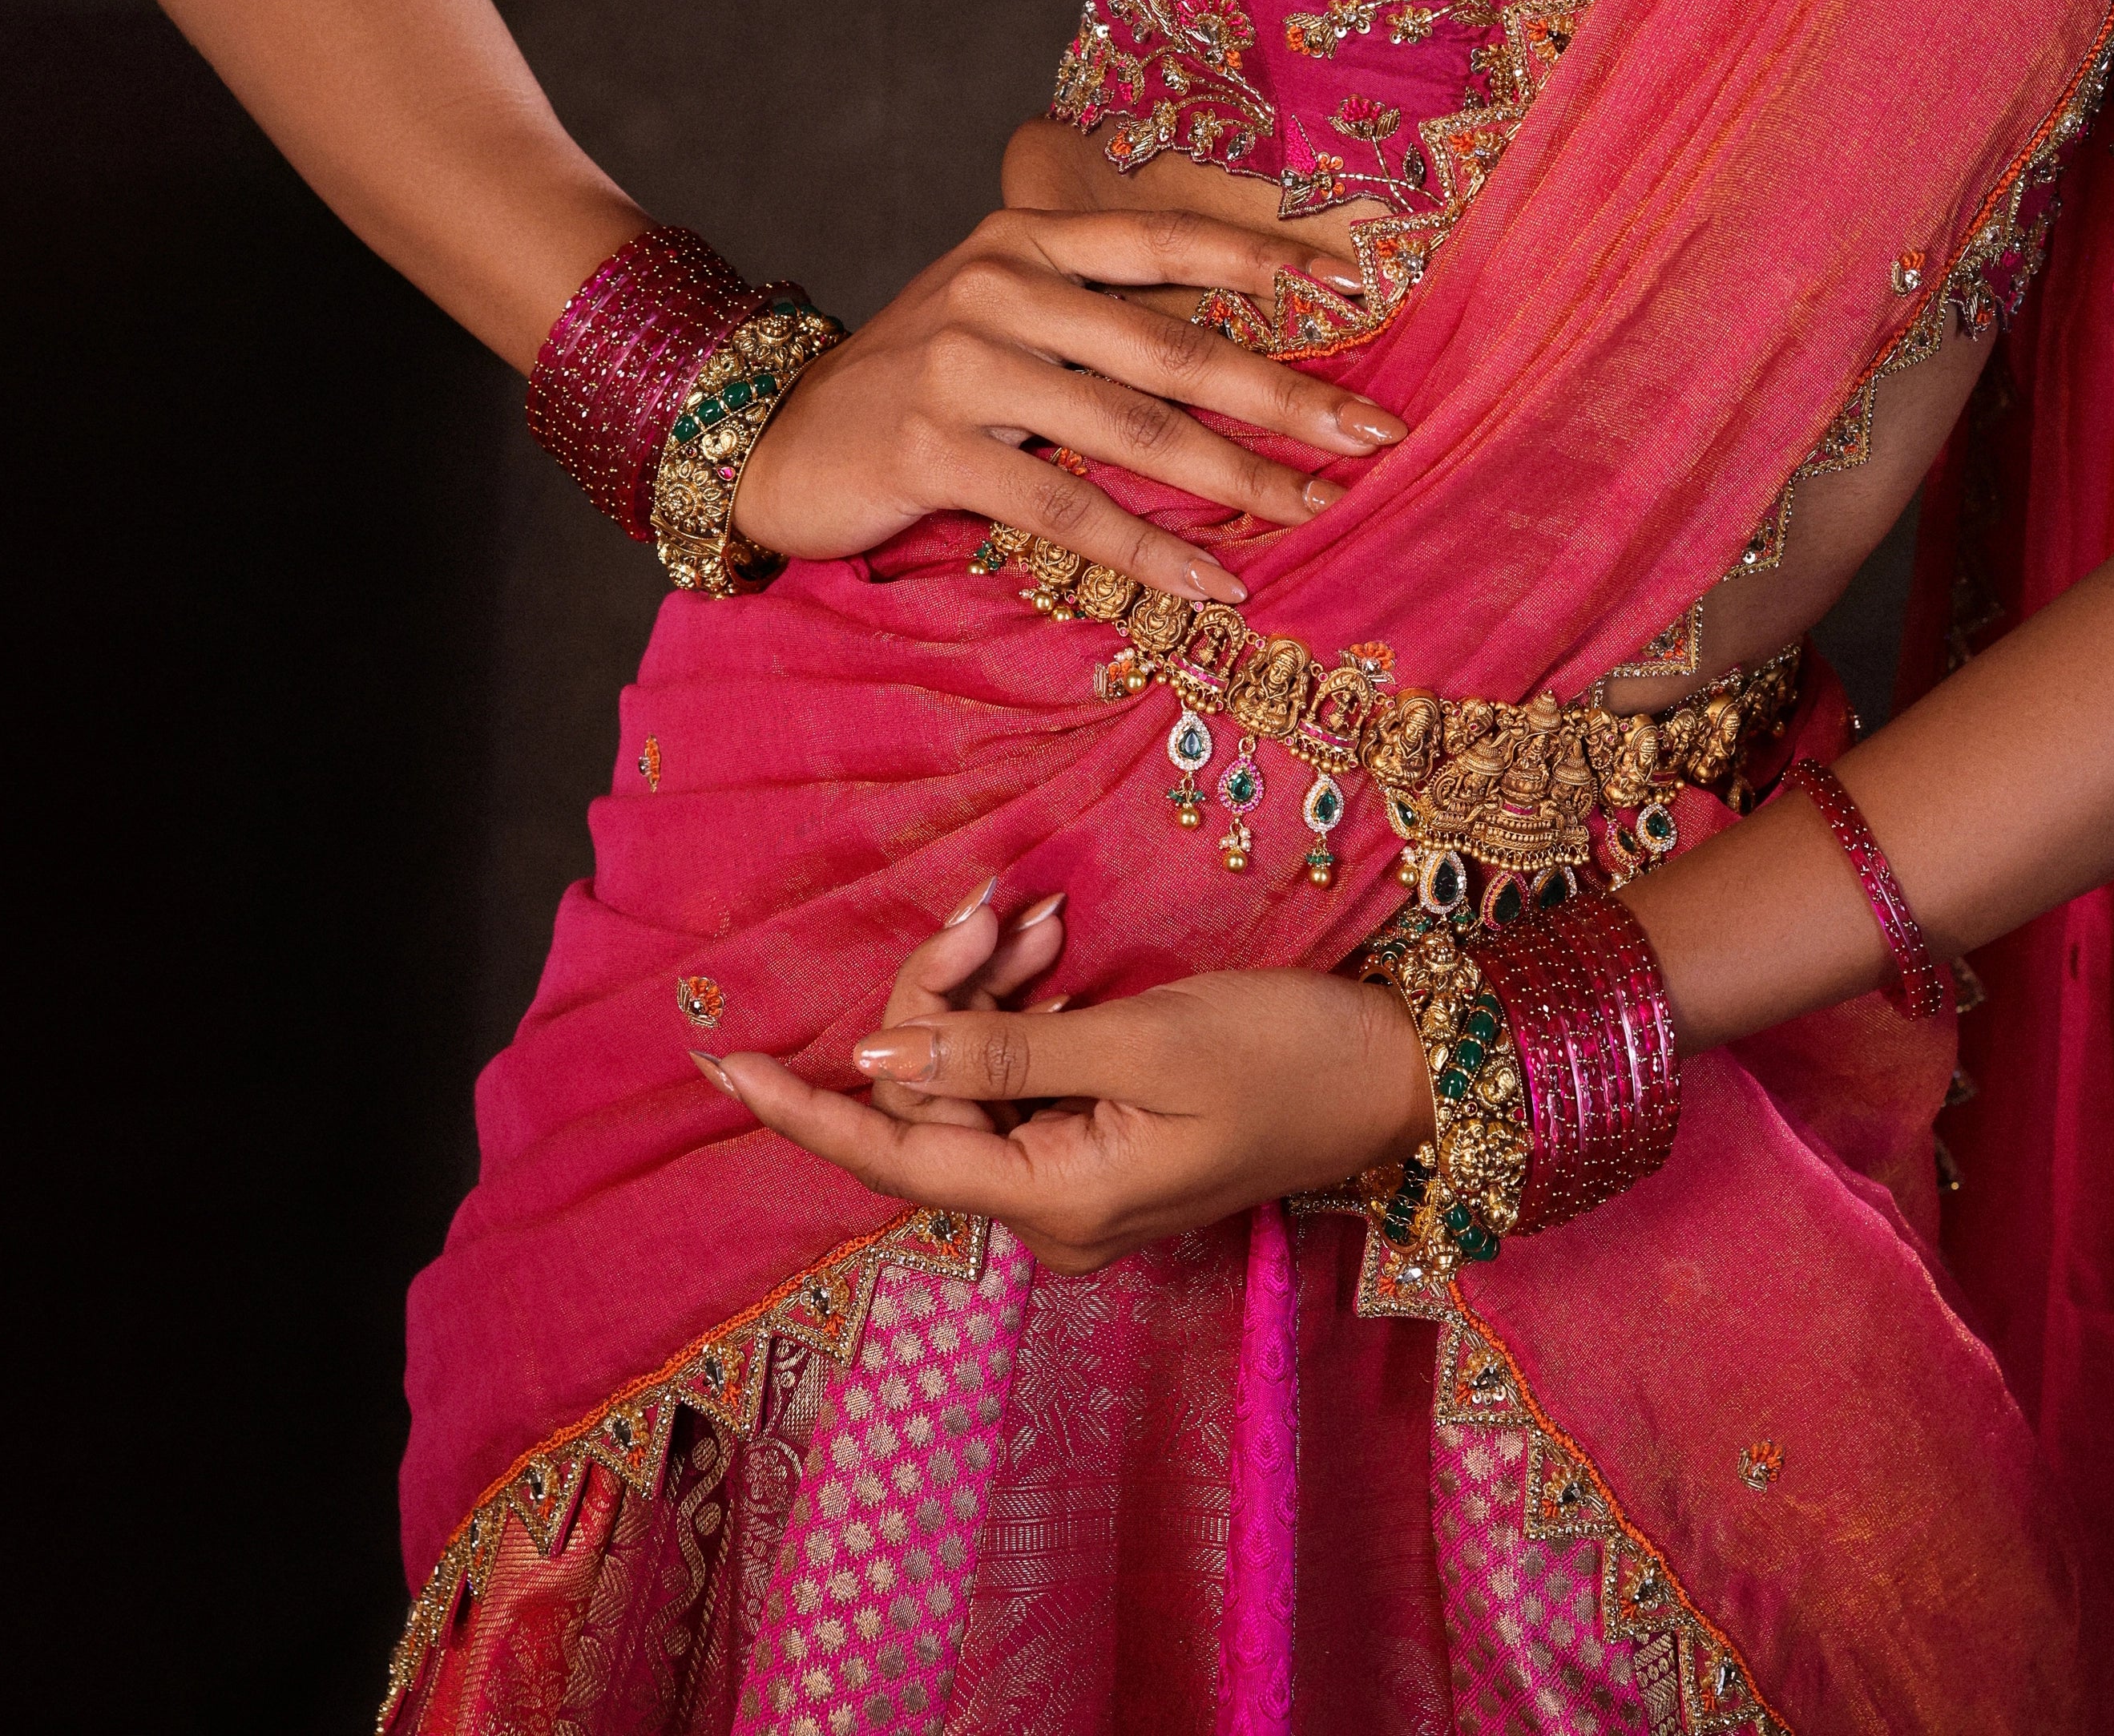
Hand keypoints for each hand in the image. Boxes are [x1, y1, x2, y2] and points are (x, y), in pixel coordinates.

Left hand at [709, 966, 1437, 1274]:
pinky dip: (1020, 1004)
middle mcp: (1050, 1209)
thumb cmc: (1283, 1056)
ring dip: (984, 987)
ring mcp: (1075, 1180)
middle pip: (932, 1098)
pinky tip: (1045, 944)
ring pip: (971, 1076)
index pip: (893, 1156)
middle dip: (937, 992)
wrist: (1392, 1077)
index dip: (803, 1108)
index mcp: (1054, 1201)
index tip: (721, 1066)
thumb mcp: (1144, 1038)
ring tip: (1030, 914)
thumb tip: (879, 1052)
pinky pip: (1019, 1073)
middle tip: (993, 904)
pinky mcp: (1101, 1141)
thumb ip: (1004, 1049)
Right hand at [727, 204, 1402, 584]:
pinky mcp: (937, 446)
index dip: (1266, 261)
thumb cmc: (917, 379)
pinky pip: (1069, 506)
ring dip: (1239, 480)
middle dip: (1288, 394)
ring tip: (1317, 511)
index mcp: (1029, 235)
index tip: (1361, 291)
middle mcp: (1003, 283)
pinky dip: (1150, 550)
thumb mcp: (1001, 312)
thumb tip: (1235, 354)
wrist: (775, 432)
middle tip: (1377, 432)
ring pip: (1135, 430)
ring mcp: (967, 361)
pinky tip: (1212, 581)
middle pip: (1176, 345)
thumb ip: (1096, 315)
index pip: (1168, 236)